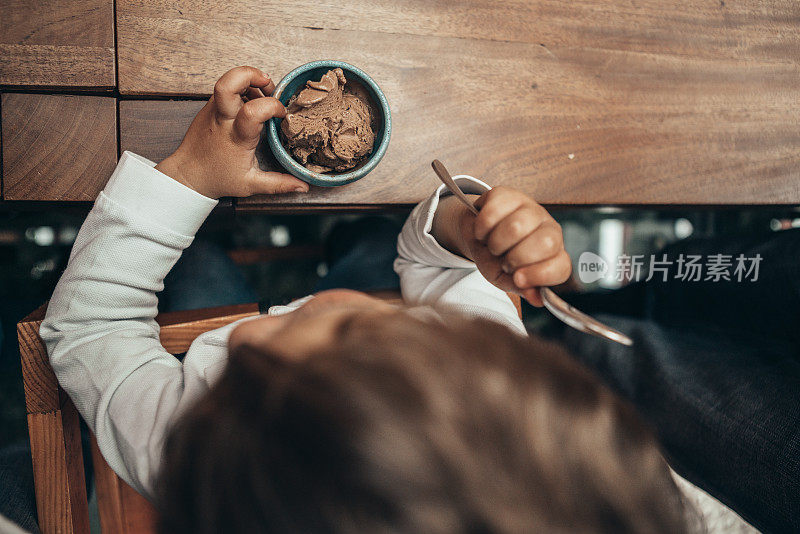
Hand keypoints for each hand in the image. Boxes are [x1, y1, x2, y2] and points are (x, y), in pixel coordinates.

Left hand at [155, 66, 308, 198]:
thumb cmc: (218, 179)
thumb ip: (279, 184)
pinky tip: (251, 103)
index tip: (281, 115)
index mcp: (236, 138)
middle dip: (251, 75)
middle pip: (228, 83)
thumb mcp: (251, 185)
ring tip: (263, 95)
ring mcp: (212, 110)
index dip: (272, 106)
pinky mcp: (208, 107)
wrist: (187, 176)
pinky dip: (241, 89)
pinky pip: (226, 89)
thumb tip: (303, 186)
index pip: (253, 111)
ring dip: (248, 81)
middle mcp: (222, 120)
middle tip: (267, 84)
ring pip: (227, 81)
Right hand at [437, 187, 570, 306]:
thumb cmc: (496, 258)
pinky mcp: (508, 194)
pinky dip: (482, 228)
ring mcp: (530, 208)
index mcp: (553, 254)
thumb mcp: (506, 279)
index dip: (540, 275)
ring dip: (495, 243)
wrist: (476, 235)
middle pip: (545, 243)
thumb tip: (537, 299)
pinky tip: (483, 231)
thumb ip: (522, 288)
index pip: (562, 266)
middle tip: (503, 259)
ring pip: (517, 227)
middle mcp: (548, 229)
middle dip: (515, 258)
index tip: (518, 279)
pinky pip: (494, 212)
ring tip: (492, 245)